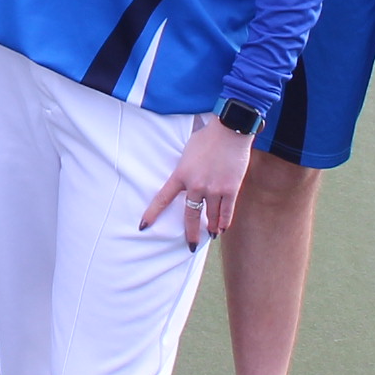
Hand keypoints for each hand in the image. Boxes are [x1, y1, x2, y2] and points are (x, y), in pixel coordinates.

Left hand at [140, 115, 255, 247]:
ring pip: (211, 216)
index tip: (144, 226)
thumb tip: (187, 178)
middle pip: (190, 215)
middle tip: (189, 245)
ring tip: (212, 234)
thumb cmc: (208, 137)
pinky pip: (227, 211)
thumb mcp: (188, 151)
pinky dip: (225, 222)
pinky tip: (223, 228)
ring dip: (212, 227)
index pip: (162, 198)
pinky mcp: (231, 189)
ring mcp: (214, 189)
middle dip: (190, 233)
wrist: (230, 130)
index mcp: (181, 174)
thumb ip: (185, 167)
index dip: (152, 214)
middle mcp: (196, 185)